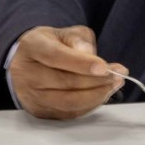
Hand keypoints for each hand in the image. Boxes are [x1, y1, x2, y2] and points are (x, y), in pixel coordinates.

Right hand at [9, 26, 127, 119]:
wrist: (30, 60)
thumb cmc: (53, 44)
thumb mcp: (66, 32)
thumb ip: (79, 40)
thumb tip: (90, 56)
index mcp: (32, 46)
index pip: (56, 56)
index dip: (81, 63)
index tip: (104, 67)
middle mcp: (26, 73)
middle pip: (64, 82)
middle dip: (96, 80)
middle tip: (119, 75)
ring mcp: (30, 95)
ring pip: (68, 101)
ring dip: (96, 95)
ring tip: (114, 85)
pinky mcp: (38, 111)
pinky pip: (68, 113)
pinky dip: (89, 105)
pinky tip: (102, 94)